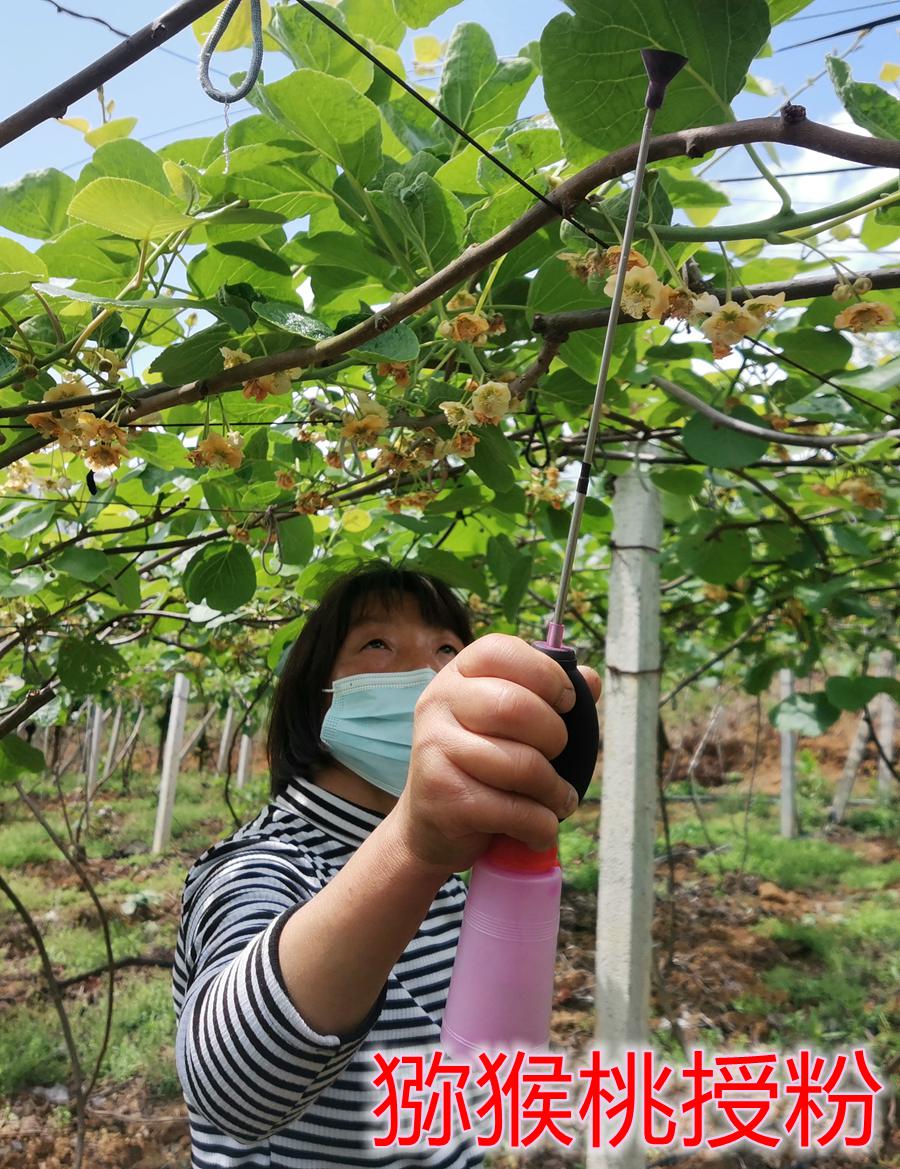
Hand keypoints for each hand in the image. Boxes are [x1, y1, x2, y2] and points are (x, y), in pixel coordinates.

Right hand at [392, 634, 600, 874]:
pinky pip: (514, 810)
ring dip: (555, 791)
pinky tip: (539, 827)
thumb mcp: (507, 723)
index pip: (501, 650)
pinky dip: (541, 825)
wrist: (430, 825)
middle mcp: (439, 702)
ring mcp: (434, 748)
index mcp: (458, 674)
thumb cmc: (481, 764)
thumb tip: (590, 679)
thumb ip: (548, 696)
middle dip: (556, 738)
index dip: (546, 674)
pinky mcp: (441, 796)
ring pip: (522, 765)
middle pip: (516, 707)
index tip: (566, 701)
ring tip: (558, 799)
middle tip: (558, 756)